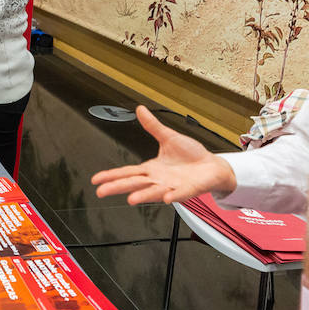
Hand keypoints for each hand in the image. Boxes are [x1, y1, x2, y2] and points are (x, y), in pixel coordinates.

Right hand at [90, 105, 236, 203]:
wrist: (212, 166)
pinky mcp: (188, 189)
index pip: (127, 172)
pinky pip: (180, 193)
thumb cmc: (191, 155)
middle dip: (117, 187)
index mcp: (152, 168)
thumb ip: (153, 126)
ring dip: (143, 195)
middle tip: (101, 192)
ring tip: (131, 199)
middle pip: (134, 184)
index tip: (96, 180)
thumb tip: (140, 109)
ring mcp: (172, 186)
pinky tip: (167, 197)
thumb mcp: (168, 137)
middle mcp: (158, 180)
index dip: (111, 175)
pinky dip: (173, 195)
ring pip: (154, 191)